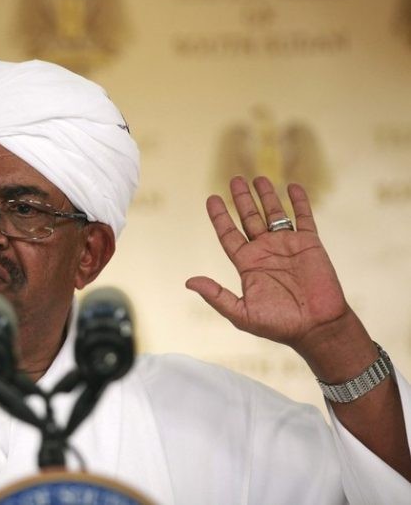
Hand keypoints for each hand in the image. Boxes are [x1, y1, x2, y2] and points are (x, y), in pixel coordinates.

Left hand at [185, 176, 349, 354]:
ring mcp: (287, 246)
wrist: (317, 328)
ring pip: (274, 214)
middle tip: (234, 180)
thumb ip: (216, 296)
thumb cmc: (279, 325)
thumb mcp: (241, 313)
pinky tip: (292, 186)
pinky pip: (303, 218)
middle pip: (249, 218)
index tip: (211, 198)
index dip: (220, 216)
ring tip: (258, 178)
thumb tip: (189, 282)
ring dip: (266, 195)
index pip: (228, 234)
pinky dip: (299, 202)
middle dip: (242, 199)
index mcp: (247, 264)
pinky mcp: (310, 244)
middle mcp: (265, 251)